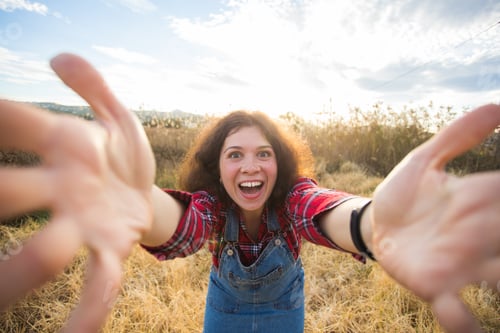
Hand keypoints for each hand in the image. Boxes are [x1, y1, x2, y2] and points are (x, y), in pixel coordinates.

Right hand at [0, 54, 155, 331]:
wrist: (146, 193)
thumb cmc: (124, 156)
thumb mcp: (118, 117)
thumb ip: (94, 86)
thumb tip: (60, 57)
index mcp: (64, 151)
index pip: (20, 127)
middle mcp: (62, 192)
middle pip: (16, 194)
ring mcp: (83, 227)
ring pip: (49, 250)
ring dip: (27, 264)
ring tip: (27, 270)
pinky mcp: (110, 251)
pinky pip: (97, 285)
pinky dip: (87, 314)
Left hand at [372, 104, 499, 332]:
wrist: (374, 222)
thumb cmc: (404, 193)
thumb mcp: (423, 160)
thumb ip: (455, 137)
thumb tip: (497, 106)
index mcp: (473, 199)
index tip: (499, 194)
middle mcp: (474, 232)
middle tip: (499, 231)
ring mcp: (457, 263)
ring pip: (494, 276)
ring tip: (499, 282)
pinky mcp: (433, 285)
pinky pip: (455, 309)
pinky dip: (463, 322)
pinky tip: (468, 327)